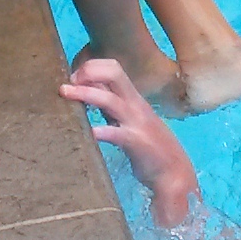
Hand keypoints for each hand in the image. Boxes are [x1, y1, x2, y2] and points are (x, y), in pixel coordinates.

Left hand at [63, 57, 198, 223]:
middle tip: (68, 82)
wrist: (175, 172)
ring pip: (109, 99)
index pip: (113, 67)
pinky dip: (100, 130)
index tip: (73, 78)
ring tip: (65, 93)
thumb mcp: (130, 120)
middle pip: (114, 73)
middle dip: (88, 71)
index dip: (91, 67)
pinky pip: (115, 133)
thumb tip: (87, 92)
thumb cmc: (149, 147)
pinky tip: (87, 133)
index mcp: (133, 98)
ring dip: (85, 93)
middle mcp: (135, 105)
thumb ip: (112, 106)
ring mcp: (136, 122)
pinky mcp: (136, 142)